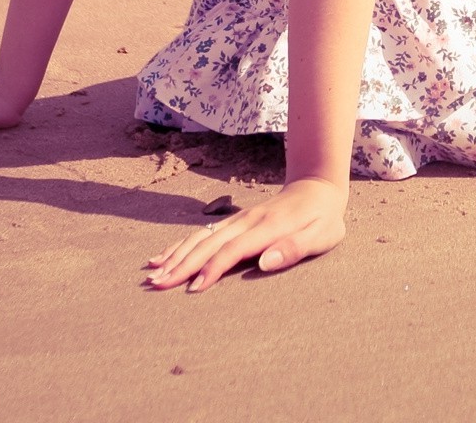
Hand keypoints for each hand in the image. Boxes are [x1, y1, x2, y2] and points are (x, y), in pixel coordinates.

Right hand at [143, 177, 346, 292]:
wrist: (317, 186)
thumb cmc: (322, 219)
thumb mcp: (322, 236)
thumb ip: (294, 248)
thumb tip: (264, 263)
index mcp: (268, 227)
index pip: (233, 250)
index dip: (213, 269)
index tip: (194, 289)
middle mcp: (247, 221)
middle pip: (208, 243)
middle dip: (181, 264)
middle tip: (157, 285)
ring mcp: (238, 219)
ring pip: (200, 237)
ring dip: (175, 254)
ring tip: (153, 273)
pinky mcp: (234, 221)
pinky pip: (203, 233)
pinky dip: (180, 244)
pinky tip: (163, 256)